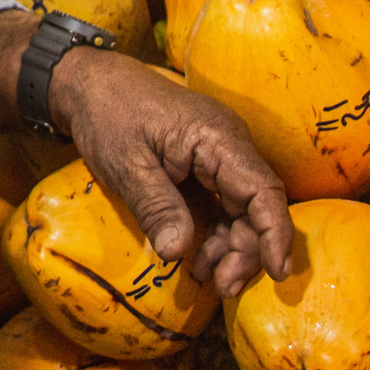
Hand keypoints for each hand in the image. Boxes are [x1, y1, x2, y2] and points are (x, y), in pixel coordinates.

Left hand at [48, 50, 292, 296]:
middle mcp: (228, 145)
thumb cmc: (108, 114)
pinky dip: (216, 234)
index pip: (262, 189)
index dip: (276, 233)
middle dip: (246, 250)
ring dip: (231, 247)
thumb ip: (156, 206)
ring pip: (242, 209)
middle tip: (222, 287)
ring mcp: (218, 155)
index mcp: (216, 137)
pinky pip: (223, 204)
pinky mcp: (204, 165)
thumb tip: (179, 253)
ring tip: (206, 278)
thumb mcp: (126, 164)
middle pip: (256, 205)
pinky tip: (198, 260)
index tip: (277, 272)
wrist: (91, 83)